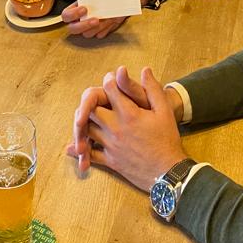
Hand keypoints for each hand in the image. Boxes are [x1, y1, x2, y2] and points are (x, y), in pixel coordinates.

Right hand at [60, 3, 126, 38]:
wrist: (117, 2)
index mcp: (74, 9)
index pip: (66, 15)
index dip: (72, 14)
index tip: (84, 9)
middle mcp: (79, 20)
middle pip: (72, 29)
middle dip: (84, 25)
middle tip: (96, 20)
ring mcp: (88, 28)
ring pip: (87, 34)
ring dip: (98, 27)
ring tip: (108, 18)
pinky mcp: (98, 32)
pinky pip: (99, 35)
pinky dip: (106, 28)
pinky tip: (112, 21)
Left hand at [68, 67, 186, 190]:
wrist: (168, 173)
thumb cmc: (168, 140)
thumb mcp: (165, 111)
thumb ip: (153, 89)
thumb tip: (145, 70)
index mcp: (129, 114)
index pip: (110, 90)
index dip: (109, 80)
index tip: (111, 79)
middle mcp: (116, 128)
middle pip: (91, 109)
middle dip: (92, 101)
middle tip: (96, 98)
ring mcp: (111, 146)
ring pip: (87, 130)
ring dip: (85, 122)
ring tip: (86, 117)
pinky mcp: (110, 161)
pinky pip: (91, 154)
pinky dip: (81, 151)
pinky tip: (74, 148)